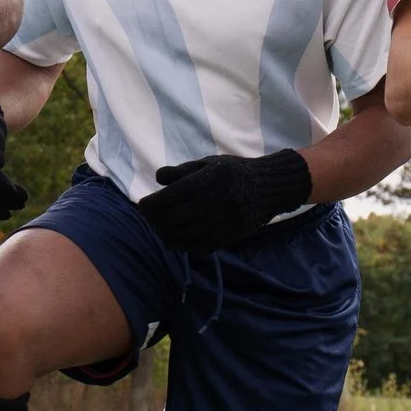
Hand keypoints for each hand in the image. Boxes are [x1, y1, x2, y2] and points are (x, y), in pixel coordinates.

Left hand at [137, 150, 312, 252]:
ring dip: (163, 232)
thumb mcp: (208, 163)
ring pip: (178, 235)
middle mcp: (207, 207)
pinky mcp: (223, 239)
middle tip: (149, 216)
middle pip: (168, 219)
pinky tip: (174, 237)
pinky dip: (179, 244)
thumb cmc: (234, 171)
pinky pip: (194, 247)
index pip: (165, 200)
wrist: (267, 188)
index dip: (149, 205)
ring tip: (159, 226)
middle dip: (153, 219)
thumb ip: (181, 171)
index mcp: (201, 184)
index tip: (143, 205)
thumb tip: (158, 178)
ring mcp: (215, 225)